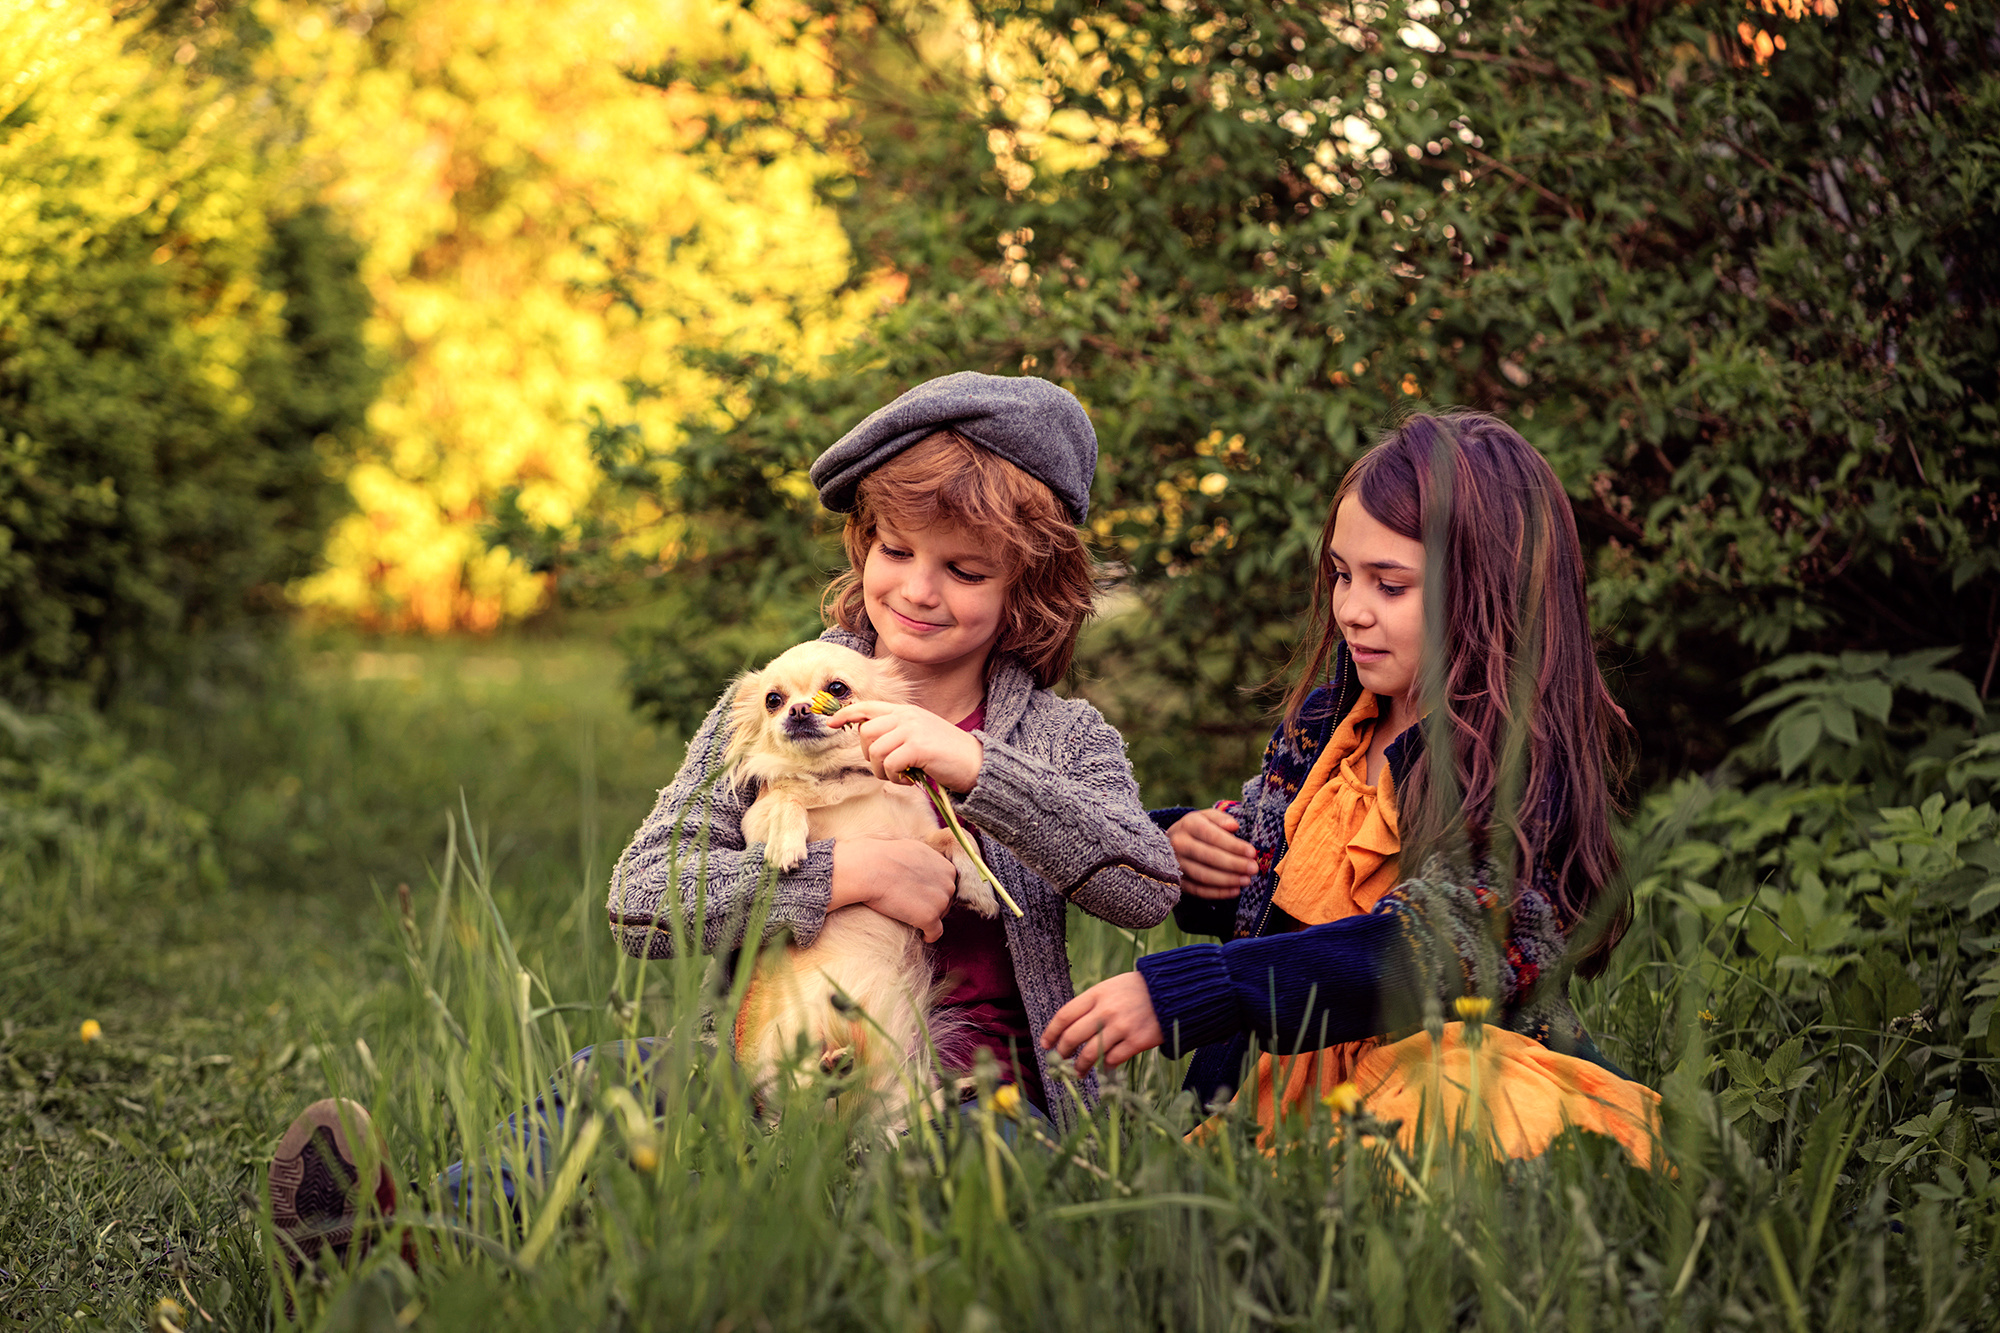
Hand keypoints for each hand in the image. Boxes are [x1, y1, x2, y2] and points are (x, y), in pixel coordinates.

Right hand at [829, 838, 955, 941]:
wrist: (869, 870)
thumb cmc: (883, 857)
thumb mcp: (913, 848)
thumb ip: (927, 859)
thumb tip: (924, 865)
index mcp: (946, 866)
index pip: (947, 884)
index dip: (934, 890)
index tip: (922, 894)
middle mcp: (948, 883)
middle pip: (946, 900)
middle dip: (934, 904)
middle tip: (915, 906)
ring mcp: (941, 901)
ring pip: (941, 916)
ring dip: (929, 917)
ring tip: (912, 916)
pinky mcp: (929, 917)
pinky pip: (936, 933)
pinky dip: (929, 935)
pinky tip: (922, 935)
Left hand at [831, 701, 984, 792]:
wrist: (977, 763)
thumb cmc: (946, 755)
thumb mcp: (919, 736)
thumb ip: (897, 733)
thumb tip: (869, 741)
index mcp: (906, 712)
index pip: (868, 707)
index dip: (846, 714)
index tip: (831, 723)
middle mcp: (907, 716)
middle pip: (866, 733)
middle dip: (869, 756)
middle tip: (887, 768)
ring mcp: (913, 730)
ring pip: (876, 751)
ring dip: (882, 771)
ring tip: (899, 776)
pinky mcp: (919, 747)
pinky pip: (890, 764)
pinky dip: (895, 777)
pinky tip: (909, 780)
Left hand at [1041, 971, 1162, 1074]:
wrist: (1172, 991)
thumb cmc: (1136, 990)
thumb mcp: (1110, 987)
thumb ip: (1090, 1005)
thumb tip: (1069, 1028)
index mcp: (1096, 994)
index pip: (1064, 1016)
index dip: (1051, 1033)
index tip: (1046, 1044)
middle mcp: (1105, 1011)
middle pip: (1073, 1037)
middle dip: (1062, 1052)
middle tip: (1060, 1059)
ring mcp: (1121, 1027)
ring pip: (1091, 1054)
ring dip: (1080, 1066)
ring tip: (1078, 1071)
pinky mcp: (1137, 1041)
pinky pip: (1113, 1060)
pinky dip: (1105, 1066)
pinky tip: (1103, 1067)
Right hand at [1169, 808, 1257, 899]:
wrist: (1169, 843)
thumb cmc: (1196, 829)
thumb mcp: (1206, 817)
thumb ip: (1221, 819)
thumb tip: (1234, 826)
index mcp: (1188, 825)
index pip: (1213, 836)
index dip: (1233, 845)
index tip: (1252, 852)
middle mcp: (1179, 844)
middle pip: (1208, 856)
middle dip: (1234, 864)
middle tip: (1253, 868)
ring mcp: (1176, 864)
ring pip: (1203, 875)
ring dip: (1227, 880)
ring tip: (1247, 880)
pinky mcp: (1177, 881)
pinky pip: (1197, 890)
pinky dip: (1217, 893)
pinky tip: (1235, 891)